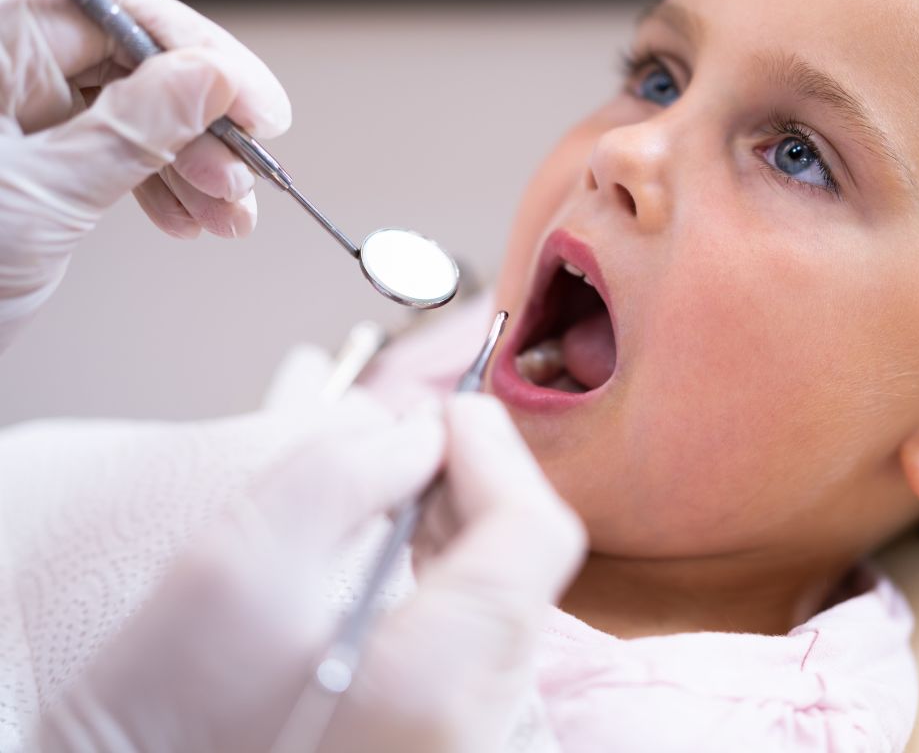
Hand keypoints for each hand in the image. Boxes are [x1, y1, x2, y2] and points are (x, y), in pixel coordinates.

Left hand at [0, 0, 289, 348]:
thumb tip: (210, 79)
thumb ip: (131, 131)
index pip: (113, 13)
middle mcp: (7, 76)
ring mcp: (28, 123)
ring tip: (230, 212)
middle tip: (243, 172)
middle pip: (139, 68)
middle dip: (204, 126)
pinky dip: (168, 191)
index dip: (197, 53)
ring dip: (199, 167)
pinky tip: (192, 218)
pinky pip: (125, 161)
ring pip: (142, 119)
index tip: (253, 102)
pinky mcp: (46, 168)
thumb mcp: (38, 195)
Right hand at [34, 392, 584, 752]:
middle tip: (417, 435)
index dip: (494, 451)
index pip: (531, 533)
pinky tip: (411, 532)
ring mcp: (469, 730)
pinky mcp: (449, 725)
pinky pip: (487, 621)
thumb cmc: (172, 702)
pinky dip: (457, 556)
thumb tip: (423, 437)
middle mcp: (475, 717)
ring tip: (408, 474)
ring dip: (468, 510)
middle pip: (527, 555)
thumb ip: (345, 472)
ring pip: (512, 584)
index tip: (444, 412)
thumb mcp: (243, 556)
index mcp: (437, 678)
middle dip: (479, 473)